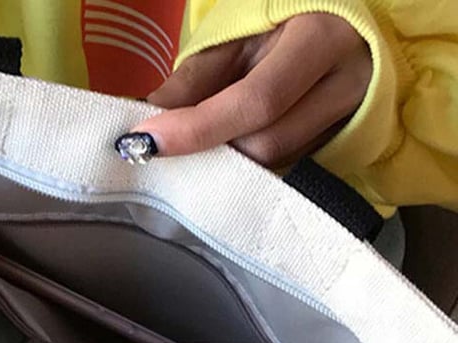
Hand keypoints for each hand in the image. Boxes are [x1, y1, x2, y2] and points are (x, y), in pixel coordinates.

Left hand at [131, 13, 371, 167]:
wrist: (344, 27)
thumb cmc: (283, 21)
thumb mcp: (237, 35)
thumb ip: (194, 80)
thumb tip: (146, 122)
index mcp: (320, 39)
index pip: (256, 100)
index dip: (197, 128)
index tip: (146, 140)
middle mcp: (344, 85)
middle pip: (265, 145)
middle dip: (208, 152)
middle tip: (163, 147)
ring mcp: (347, 122)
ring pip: (273, 166)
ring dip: (225, 164)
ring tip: (195, 145)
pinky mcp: (339, 147)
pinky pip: (283, 170)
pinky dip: (246, 167)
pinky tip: (226, 150)